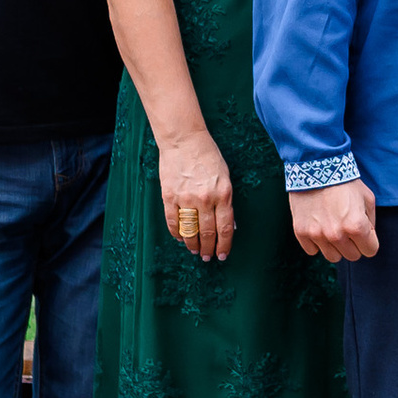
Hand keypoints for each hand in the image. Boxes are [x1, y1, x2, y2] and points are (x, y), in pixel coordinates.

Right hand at [160, 131, 236, 261]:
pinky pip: (172, 221)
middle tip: (207, 257)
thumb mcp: (226, 177)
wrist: (184, 140)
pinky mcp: (169, 196)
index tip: (222, 255)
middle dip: (208, 249)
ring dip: (192, 244)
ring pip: (190, 230)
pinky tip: (180, 238)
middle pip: (208, 233)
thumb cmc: (208, 156)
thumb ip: (226, 200)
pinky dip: (176, 233)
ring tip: (195, 250)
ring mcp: (186, 198)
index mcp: (223, 194)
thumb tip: (228, 224)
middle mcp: (206, 199)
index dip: (224, 245)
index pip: (225, 228)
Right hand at [291, 180, 378, 260]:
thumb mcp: (367, 198)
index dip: (370, 240)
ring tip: (333, 226)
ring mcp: (317, 235)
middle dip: (354, 244)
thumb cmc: (345, 182)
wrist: (316, 167)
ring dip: (335, 246)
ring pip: (333, 257)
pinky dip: (316, 242)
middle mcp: (337, 235)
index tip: (364, 231)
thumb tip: (368, 238)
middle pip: (352, 256)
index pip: (371, 251)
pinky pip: (312, 250)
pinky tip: (319, 226)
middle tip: (348, 226)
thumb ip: (371, 222)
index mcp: (356, 227)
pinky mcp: (301, 232)